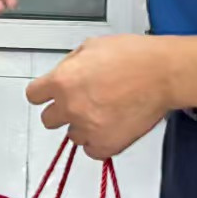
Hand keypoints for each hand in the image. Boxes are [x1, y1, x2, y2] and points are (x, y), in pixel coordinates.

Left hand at [27, 35, 173, 160]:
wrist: (163, 73)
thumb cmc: (134, 56)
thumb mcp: (91, 46)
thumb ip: (71, 64)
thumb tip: (64, 75)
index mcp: (62, 81)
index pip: (34, 96)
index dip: (44, 93)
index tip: (50, 95)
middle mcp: (71, 107)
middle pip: (48, 120)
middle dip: (62, 111)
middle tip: (81, 102)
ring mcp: (88, 129)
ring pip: (72, 136)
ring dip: (83, 126)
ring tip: (104, 112)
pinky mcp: (107, 145)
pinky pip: (91, 151)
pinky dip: (99, 142)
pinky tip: (110, 126)